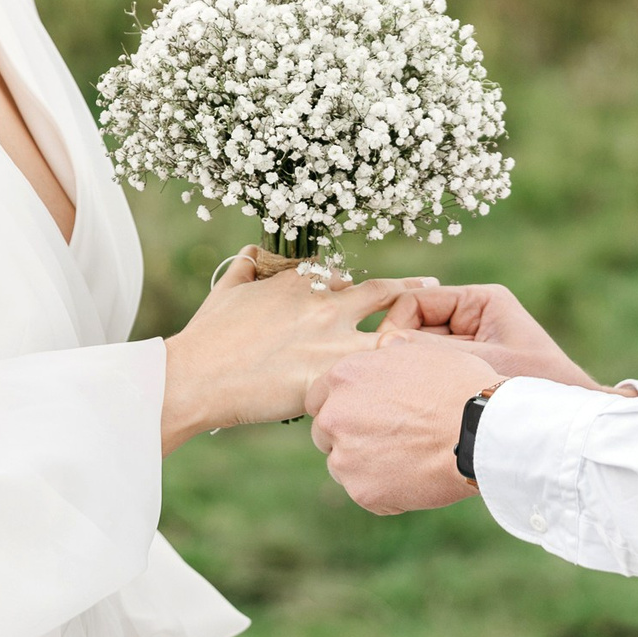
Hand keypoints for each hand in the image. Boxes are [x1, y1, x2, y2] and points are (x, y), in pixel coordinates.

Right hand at [160, 249, 429, 453]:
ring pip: (389, 331)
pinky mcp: (330, 375)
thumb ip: (245, 266)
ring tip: (440, 336)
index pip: (342, 279)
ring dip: (415, 332)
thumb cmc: (207, 336)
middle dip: (409, 290)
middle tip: (433, 286)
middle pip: (380, 293)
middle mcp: (323, 304)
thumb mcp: (226, 288)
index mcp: (300, 283)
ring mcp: (330, 340)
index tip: (376, 291)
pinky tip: (419, 385)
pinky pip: (375, 376)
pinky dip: (398, 377)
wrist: (196, 376)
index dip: (357, 288)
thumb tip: (253, 250)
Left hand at [306, 335, 498, 513]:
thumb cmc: (461, 385)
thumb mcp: (421, 351)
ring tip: (407, 459)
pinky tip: (415, 477)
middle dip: (348, 435)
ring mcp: (346, 457)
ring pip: (342, 464)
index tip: (363, 412)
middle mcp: (335, 415)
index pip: (320, 395)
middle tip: (386, 438)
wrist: (482, 431)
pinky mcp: (363, 492)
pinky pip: (366, 492)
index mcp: (345, 376)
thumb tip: (383, 348)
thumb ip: (389, 355)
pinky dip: (385, 489)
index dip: (342, 404)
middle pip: (326, 431)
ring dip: (365, 463)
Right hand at [379, 283, 601, 388]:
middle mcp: (472, 318)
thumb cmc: (537, 389)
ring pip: (420, 353)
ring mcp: (470, 345)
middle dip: (399, 354)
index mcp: (480, 302)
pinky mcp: (469, 372)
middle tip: (383, 381)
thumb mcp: (484, 364)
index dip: (394, 326)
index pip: (416, 303)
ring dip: (410, 373)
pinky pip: (433, 373)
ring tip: (399, 398)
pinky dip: (422, 388)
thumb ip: (434, 353)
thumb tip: (384, 344)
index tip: (384, 358)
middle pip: (414, 327)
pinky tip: (415, 409)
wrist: (567, 427)